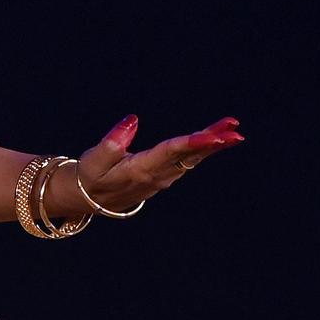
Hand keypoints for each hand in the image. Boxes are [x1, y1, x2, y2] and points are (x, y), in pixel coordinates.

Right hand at [56, 112, 243, 216]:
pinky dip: (203, 149)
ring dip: (213, 145)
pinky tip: (217, 139)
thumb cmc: (87, 177)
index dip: (194, 143)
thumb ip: (111, 143)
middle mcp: (156, 177)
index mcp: (139, 172)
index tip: (215, 135)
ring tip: (233, 130)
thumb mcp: (92, 161)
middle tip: (235, 131)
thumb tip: (132, 120)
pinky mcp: (162, 176)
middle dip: (212, 143)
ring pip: (191, 160)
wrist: (85, 199)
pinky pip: (187, 161)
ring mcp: (161, 179)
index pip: (170, 153)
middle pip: (188, 157)